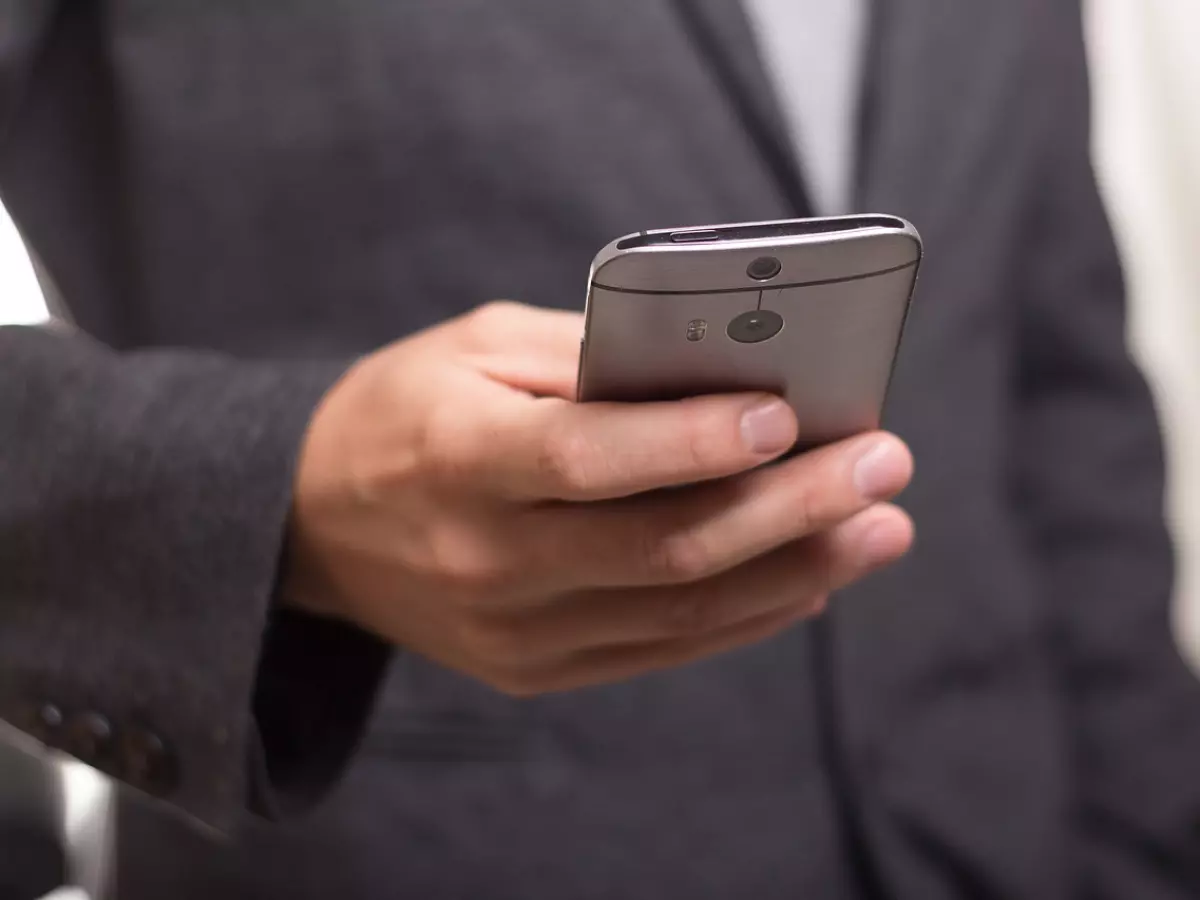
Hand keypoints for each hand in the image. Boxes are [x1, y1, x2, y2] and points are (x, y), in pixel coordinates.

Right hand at [286, 302, 913, 694]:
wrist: (315, 525)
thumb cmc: (405, 411)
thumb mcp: (474, 348)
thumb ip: (587, 355)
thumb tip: (717, 372)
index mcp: (458, 458)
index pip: (588, 460)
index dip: (691, 442)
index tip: (788, 413)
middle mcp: (487, 558)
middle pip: (662, 547)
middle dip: (789, 507)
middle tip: (884, 464)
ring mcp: (512, 630)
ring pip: (679, 611)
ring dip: (795, 570)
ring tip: (879, 527)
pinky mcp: (535, 668)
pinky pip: (660, 650)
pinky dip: (745, 614)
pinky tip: (811, 578)